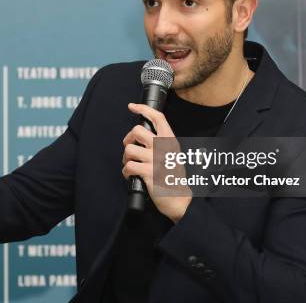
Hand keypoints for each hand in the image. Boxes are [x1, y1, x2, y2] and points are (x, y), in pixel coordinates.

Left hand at [122, 103, 190, 222]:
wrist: (179, 199)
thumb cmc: (173, 177)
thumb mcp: (173, 155)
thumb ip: (161, 143)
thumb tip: (141, 134)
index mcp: (170, 141)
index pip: (158, 118)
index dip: (143, 109)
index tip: (132, 106)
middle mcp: (163, 148)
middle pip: (137, 131)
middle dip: (128, 140)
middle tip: (131, 148)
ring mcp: (156, 160)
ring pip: (129, 149)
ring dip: (126, 158)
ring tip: (132, 164)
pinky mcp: (149, 173)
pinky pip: (128, 166)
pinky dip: (126, 172)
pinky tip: (132, 176)